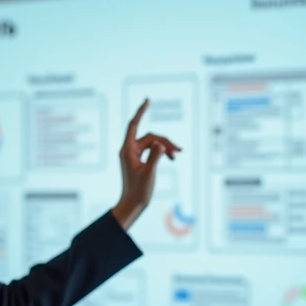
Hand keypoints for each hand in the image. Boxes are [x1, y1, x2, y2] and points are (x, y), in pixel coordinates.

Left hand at [112, 99, 180, 230]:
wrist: (133, 204)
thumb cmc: (138, 191)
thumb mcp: (149, 173)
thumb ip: (154, 156)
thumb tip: (159, 143)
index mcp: (127, 150)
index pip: (133, 125)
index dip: (141, 112)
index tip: (148, 100)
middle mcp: (129, 150)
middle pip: (149, 136)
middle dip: (164, 141)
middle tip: (178, 151)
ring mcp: (133, 154)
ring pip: (152, 143)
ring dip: (165, 147)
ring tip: (177, 155)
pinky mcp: (138, 160)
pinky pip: (152, 150)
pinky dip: (161, 152)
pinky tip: (172, 158)